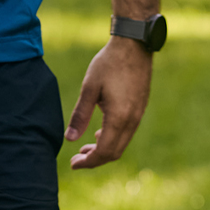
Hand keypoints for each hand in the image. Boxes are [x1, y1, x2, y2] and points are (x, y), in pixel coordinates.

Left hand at [65, 37, 152, 169]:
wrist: (134, 46)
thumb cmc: (108, 64)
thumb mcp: (89, 88)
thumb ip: (80, 115)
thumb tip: (69, 139)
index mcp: (119, 117)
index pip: (104, 151)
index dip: (88, 161)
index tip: (73, 164)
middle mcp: (132, 121)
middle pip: (114, 152)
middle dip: (95, 159)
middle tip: (76, 159)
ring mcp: (138, 115)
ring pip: (121, 143)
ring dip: (104, 149)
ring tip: (84, 148)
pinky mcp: (140, 108)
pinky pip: (127, 133)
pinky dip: (112, 138)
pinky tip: (99, 133)